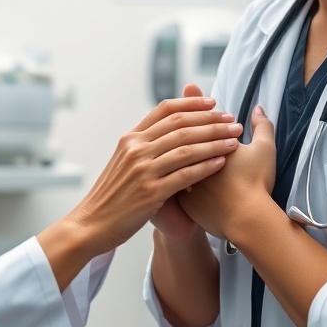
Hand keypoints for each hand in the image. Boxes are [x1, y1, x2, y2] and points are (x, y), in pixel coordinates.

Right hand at [63, 95, 241, 255]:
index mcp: (130, 139)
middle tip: (232, 120)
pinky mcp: (150, 192)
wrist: (92, 224)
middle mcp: (136, 149)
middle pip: (180, 126)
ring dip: (214, 141)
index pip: (165, 110)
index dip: (192, 104)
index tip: (213, 102)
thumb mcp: (122, 161)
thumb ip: (143, 144)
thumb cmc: (111, 195)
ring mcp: (142, 170)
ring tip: (234, 139)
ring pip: (186, 148)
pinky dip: (206, 166)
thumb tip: (165, 128)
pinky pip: (185, 174)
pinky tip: (222, 162)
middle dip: (211, 121)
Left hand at [178, 104, 276, 239]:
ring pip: (174, 166)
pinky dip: (178, 183)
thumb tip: (259, 108)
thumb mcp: (264, 149)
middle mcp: (190, 160)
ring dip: (178, 161)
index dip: (202, 119)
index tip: (203, 116)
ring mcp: (182, 180)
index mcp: (207, 144)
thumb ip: (262, 126)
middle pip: (181, 144)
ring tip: (185, 157)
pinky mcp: (181, 202)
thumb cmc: (256, 183)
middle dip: (185, 138)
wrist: (247, 219)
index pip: (198, 126)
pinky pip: (175, 188)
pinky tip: (182, 179)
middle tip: (190, 138)